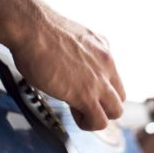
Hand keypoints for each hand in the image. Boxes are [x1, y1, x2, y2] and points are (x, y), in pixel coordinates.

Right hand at [0, 0, 124, 130]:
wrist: (33, 29)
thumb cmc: (42, 31)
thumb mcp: (74, 38)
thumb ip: (83, 51)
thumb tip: (77, 60)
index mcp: (104, 51)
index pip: (114, 80)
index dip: (101, 90)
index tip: (85, 90)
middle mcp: (106, 65)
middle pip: (120, 97)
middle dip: (104, 105)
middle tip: (84, 103)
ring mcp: (99, 80)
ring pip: (116, 111)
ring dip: (98, 116)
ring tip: (79, 112)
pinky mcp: (86, 94)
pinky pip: (99, 120)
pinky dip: (88, 123)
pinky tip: (74, 114)